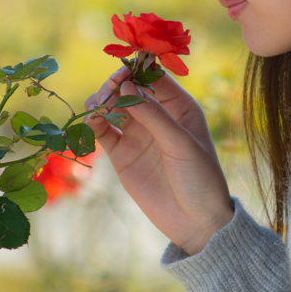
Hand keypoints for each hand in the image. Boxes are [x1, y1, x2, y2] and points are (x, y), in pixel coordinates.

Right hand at [85, 66, 233, 255]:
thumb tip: (124, 87)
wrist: (196, 221)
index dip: (136, 70)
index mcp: (179, 106)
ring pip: (112, 107)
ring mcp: (138, 134)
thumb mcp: (181, 144)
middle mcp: (157, 116)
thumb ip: (154, 116)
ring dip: (101, 102)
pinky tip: (90, 121)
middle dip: (114, 86)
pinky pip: (102, 132)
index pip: (154, 77)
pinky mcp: (122, 154)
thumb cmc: (200, 178)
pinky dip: (93, 123)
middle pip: (128, 89)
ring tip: (97, 108)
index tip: (121, 71)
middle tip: (106, 94)